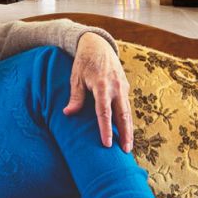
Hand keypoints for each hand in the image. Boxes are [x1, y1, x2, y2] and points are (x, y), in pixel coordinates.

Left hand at [63, 32, 132, 151]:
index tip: (106, 144)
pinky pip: (127, 105)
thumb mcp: (76, 78)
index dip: (105, 129)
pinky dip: (127, 119)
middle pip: (123, 115)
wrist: (97, 45)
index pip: (104, 112)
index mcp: (102, 86)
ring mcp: (123, 87)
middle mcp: (116, 87)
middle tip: (125, 151)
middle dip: (125, 134)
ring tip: (128, 146)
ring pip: (128, 112)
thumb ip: (75, 97)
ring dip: (129, 129)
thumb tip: (68, 114)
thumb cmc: (83, 62)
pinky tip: (126, 131)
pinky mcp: (125, 86)